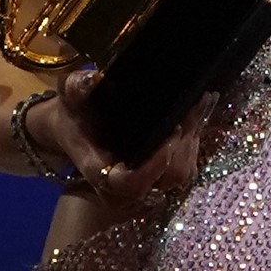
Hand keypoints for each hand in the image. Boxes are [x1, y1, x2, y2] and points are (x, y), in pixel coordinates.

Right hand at [26, 69, 216, 211]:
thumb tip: (94, 79)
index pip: (131, 183)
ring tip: (200, 104)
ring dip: (194, 139)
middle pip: (167, 177)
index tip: (171, 133)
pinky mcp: (159, 180)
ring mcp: (143, 189)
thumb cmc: (73, 114)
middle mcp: (122, 191)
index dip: (154, 166)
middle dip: (185, 142)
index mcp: (100, 172)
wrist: (73, 128)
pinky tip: (198, 114)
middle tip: (195, 105)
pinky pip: (185, 167)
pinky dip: (194, 141)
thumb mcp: (69, 95)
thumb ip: (77, 87)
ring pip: (182, 174)